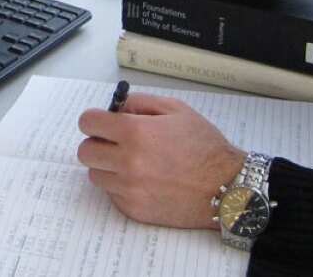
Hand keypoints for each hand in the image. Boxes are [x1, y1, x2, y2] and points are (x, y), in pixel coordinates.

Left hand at [77, 93, 244, 228]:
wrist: (227, 187)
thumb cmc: (205, 148)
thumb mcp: (176, 110)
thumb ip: (140, 103)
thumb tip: (117, 107)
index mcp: (136, 133)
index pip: (88, 123)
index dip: (94, 120)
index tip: (102, 123)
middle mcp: (128, 162)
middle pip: (85, 152)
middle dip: (97, 144)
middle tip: (114, 144)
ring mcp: (130, 189)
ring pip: (96, 175)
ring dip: (107, 167)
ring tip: (132, 163)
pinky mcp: (134, 209)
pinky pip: (112, 194)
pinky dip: (121, 187)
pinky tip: (143, 181)